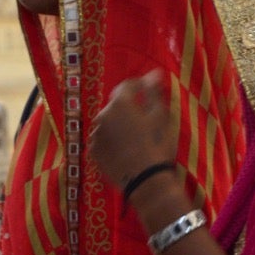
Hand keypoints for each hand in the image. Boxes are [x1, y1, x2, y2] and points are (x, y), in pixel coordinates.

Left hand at [90, 70, 177, 191]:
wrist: (147, 181)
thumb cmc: (158, 146)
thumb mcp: (161, 117)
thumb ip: (154, 92)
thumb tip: (154, 73)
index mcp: (120, 103)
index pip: (128, 85)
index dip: (139, 86)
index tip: (147, 90)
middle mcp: (103, 115)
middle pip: (116, 105)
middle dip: (128, 109)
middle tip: (144, 121)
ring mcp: (96, 135)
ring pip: (108, 123)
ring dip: (118, 125)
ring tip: (134, 138)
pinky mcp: (93, 152)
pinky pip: (102, 140)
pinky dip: (111, 141)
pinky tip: (125, 150)